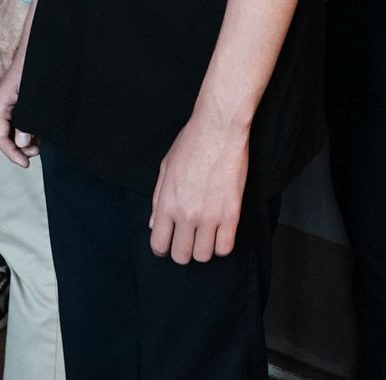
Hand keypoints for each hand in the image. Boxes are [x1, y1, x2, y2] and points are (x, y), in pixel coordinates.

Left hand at [0, 0, 28, 81]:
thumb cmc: (15, 5)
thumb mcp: (0, 21)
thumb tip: (7, 47)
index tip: (0, 74)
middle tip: (7, 81)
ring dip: (4, 76)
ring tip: (12, 80)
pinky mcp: (4, 46)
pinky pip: (5, 66)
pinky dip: (10, 73)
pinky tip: (15, 74)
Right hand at [0, 57, 39, 168]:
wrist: (41, 46)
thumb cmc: (34, 67)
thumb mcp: (30, 97)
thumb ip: (26, 120)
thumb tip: (23, 143)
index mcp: (0, 105)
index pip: (1, 138)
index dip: (12, 154)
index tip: (26, 164)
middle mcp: (3, 106)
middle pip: (7, 137)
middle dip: (21, 148)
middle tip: (39, 150)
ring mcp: (11, 104)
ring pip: (15, 130)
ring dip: (27, 140)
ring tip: (41, 141)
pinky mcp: (19, 101)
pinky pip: (20, 121)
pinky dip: (30, 130)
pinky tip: (41, 131)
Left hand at [149, 112, 248, 263]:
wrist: (219, 128)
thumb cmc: (192, 142)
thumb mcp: (166, 167)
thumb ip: (158, 198)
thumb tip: (154, 223)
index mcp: (167, 203)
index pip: (158, 245)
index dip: (162, 248)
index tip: (169, 243)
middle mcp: (186, 214)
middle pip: (181, 256)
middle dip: (183, 249)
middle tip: (188, 238)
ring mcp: (210, 216)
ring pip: (203, 256)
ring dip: (203, 248)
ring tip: (206, 234)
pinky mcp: (231, 214)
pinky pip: (225, 248)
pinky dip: (222, 245)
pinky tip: (221, 231)